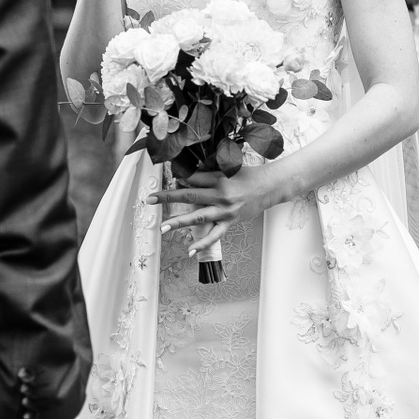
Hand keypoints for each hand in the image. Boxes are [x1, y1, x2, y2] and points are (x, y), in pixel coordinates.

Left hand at [148, 163, 290, 257]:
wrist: (269, 187)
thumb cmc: (247, 176)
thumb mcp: (228, 168)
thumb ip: (208, 171)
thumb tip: (186, 175)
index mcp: (218, 178)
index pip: (193, 178)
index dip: (178, 178)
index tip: (165, 179)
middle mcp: (220, 195)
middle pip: (190, 195)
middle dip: (168, 198)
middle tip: (150, 200)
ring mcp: (225, 211)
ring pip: (198, 217)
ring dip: (179, 222)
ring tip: (163, 228)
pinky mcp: (230, 222)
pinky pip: (214, 235)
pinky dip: (202, 244)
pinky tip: (190, 251)